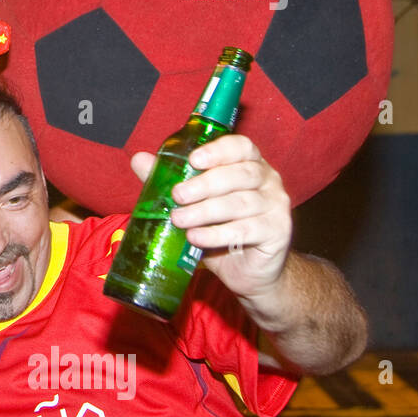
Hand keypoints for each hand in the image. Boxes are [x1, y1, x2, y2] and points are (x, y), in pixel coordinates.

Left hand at [130, 133, 290, 299]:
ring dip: (206, 211)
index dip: (218, 150)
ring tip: (179, 219)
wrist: (247, 270)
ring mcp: (276, 205)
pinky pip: (247, 230)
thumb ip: (169, 179)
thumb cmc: (218, 229)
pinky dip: (217, 233)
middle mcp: (268, 180)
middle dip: (204, 184)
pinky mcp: (278, 232)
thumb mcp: (192, 203)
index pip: (240, 146)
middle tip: (177, 196)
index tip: (193, 160)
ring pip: (241, 202)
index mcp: (248, 164)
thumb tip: (139, 159)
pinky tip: (195, 237)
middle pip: (239, 174)